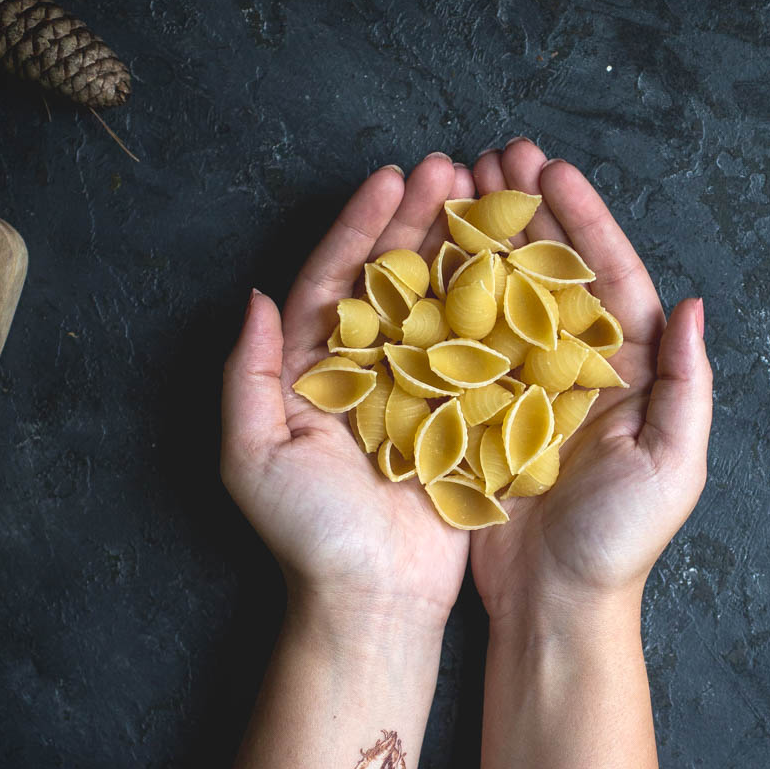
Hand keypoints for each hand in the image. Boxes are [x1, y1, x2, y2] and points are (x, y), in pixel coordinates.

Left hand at [221, 154, 474, 643]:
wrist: (375, 602)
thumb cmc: (309, 535)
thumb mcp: (254, 455)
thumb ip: (248, 374)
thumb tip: (255, 296)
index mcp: (315, 370)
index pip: (336, 278)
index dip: (361, 226)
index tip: (391, 177)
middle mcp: (367, 369)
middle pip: (393, 276)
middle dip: (418, 218)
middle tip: (452, 166)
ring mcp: (419, 389)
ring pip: (441, 301)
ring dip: (460, 247)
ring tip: (486, 196)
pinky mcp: (463, 415)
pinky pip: (482, 350)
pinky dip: (499, 306)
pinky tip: (521, 264)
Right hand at [469, 139, 711, 635]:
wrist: (554, 607)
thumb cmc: (619, 543)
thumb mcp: (672, 465)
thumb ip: (686, 384)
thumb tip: (694, 304)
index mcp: (626, 370)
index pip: (608, 277)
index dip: (582, 221)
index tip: (552, 171)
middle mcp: (574, 366)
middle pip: (550, 271)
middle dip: (525, 210)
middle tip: (495, 155)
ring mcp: (523, 384)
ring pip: (502, 294)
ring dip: (482, 238)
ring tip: (457, 183)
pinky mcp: (478, 409)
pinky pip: (461, 340)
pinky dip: (444, 295)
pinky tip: (422, 253)